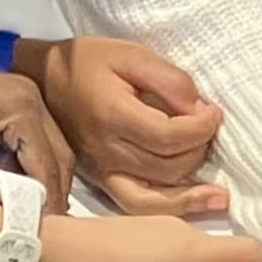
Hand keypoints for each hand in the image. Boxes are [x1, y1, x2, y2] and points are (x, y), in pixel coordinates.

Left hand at [0, 65, 74, 210]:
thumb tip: (19, 212)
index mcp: (23, 109)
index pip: (46, 164)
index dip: (49, 198)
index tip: (47, 225)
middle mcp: (36, 100)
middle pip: (61, 155)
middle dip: (57, 191)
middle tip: (49, 221)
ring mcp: (35, 98)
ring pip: (57, 148)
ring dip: (51, 178)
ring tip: (40, 207)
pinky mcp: (27, 102)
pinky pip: (44, 138)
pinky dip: (40, 163)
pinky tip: (30, 184)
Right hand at [18, 37, 226, 217]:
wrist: (45, 78)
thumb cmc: (89, 62)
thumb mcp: (131, 54)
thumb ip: (169, 79)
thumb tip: (199, 109)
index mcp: (113, 116)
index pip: (170, 137)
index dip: (202, 128)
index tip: (213, 112)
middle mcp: (107, 151)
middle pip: (169, 168)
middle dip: (200, 149)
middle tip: (209, 128)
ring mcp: (102, 170)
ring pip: (159, 193)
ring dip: (193, 186)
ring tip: (217, 185)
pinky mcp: (102, 180)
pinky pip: (139, 205)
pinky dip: (171, 207)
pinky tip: (197, 201)